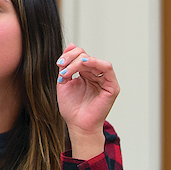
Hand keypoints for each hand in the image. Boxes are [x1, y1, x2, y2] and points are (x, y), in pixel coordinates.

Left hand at [56, 43, 118, 157]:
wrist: (77, 125)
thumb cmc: (71, 108)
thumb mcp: (64, 82)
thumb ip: (67, 65)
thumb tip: (70, 44)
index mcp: (86, 74)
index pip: (80, 56)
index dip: (69, 56)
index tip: (58, 64)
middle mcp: (96, 75)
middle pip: (86, 56)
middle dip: (71, 58)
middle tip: (61, 66)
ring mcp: (105, 80)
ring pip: (94, 61)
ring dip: (79, 62)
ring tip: (67, 70)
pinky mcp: (112, 87)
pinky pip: (107, 68)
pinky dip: (95, 62)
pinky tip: (84, 63)